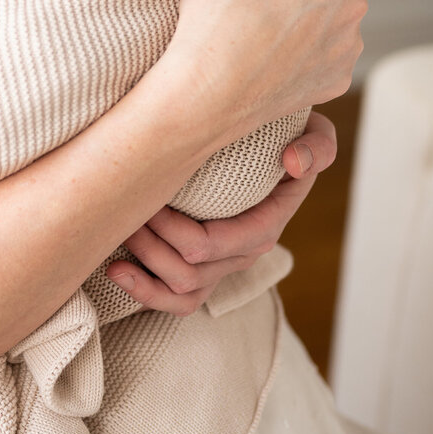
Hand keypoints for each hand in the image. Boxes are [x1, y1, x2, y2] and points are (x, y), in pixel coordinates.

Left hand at [106, 110, 337, 312]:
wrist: (272, 142)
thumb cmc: (286, 134)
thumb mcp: (315, 132)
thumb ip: (317, 146)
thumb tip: (292, 162)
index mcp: (265, 225)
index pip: (214, 244)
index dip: (172, 229)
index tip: (149, 197)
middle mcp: (244, 253)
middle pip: (189, 271)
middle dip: (149, 243)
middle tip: (126, 207)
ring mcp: (223, 265)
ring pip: (181, 292)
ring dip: (143, 266)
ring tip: (120, 230)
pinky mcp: (203, 268)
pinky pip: (176, 301)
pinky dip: (144, 292)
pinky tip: (115, 269)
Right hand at [160, 0, 365, 140]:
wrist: (207, 91)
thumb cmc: (214, 14)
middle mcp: (353, 4)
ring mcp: (348, 46)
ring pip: (336, 12)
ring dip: (311, 10)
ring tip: (265, 24)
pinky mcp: (338, 78)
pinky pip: (330, 50)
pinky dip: (309, 47)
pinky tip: (274, 52)